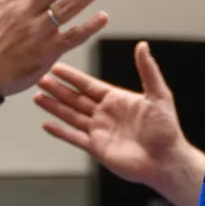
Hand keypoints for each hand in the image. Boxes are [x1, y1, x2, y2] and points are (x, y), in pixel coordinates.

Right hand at [34, 42, 204, 205]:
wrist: (166, 160)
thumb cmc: (166, 129)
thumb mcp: (158, 95)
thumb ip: (148, 70)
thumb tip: (142, 46)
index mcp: (117, 99)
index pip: (89, 85)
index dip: (72, 76)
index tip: (56, 67)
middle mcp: (105, 114)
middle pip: (75, 98)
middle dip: (57, 89)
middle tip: (40, 79)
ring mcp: (99, 131)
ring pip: (71, 115)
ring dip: (54, 107)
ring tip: (37, 97)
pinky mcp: (96, 148)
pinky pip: (74, 138)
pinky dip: (60, 132)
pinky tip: (46, 124)